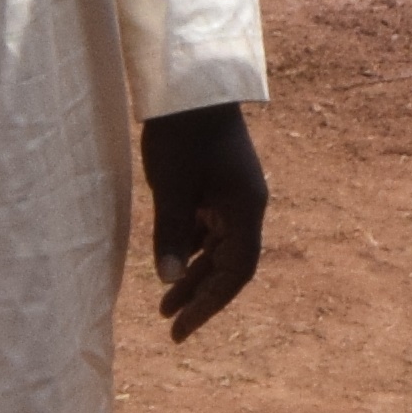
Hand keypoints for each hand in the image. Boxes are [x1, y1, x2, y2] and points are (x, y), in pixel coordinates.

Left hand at [143, 103, 267, 340]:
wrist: (190, 84)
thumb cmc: (182, 134)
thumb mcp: (172, 188)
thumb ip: (172, 235)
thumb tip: (168, 282)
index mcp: (245, 209)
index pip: (235, 272)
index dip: (210, 304)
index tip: (181, 328)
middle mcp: (246, 205)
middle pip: (229, 264)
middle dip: (200, 296)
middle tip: (170, 325)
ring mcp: (233, 193)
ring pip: (218, 247)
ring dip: (194, 274)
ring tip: (164, 302)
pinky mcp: (219, 182)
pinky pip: (210, 228)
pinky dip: (192, 248)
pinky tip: (171, 260)